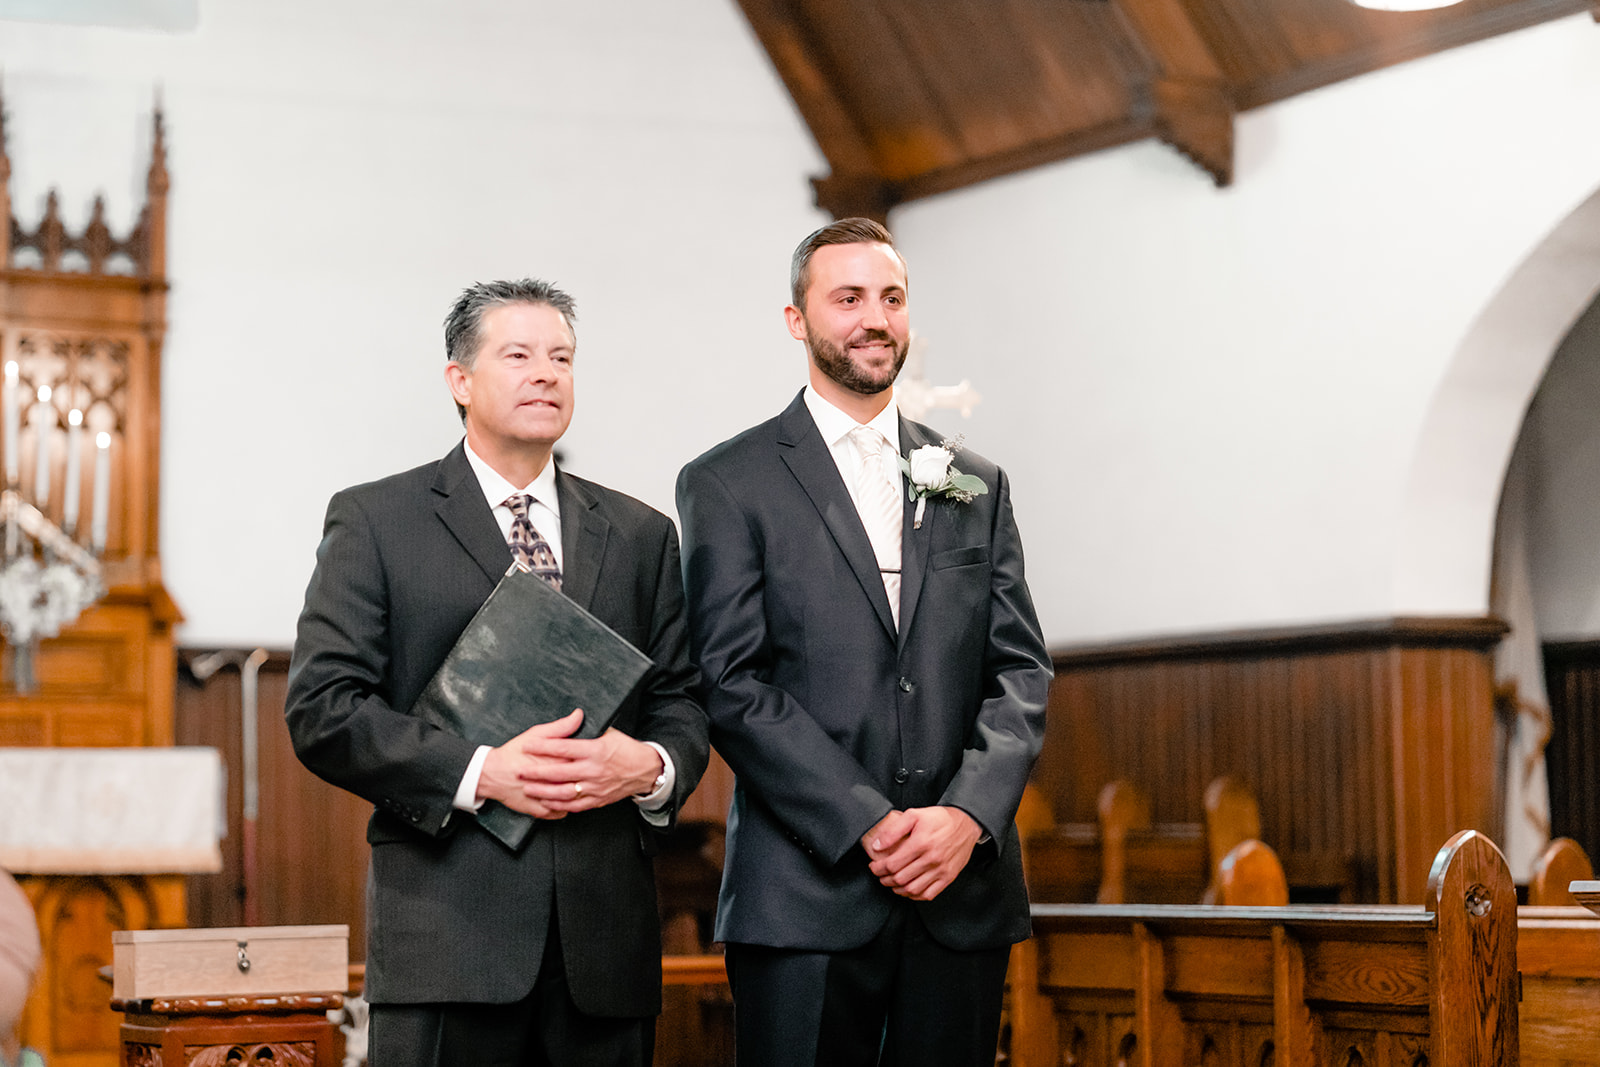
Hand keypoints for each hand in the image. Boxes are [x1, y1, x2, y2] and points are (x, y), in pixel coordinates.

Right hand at [476, 709, 584, 819]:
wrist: (491, 774)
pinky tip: (567, 801)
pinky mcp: (540, 811)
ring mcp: (547, 798)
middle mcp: (553, 781)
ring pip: (572, 800)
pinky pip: (560, 813)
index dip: (591, 759)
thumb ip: (561, 727)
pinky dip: (565, 808)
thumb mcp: (537, 734)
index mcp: (556, 761)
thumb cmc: (513, 753)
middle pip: (580, 782)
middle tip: (592, 773)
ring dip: (578, 795)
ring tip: (581, 788)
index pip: (583, 760)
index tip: (595, 756)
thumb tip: (578, 716)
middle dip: (588, 778)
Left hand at [518, 718, 664, 814]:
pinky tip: (547, 802)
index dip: (544, 747)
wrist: (647, 770)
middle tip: (520, 771)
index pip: (564, 748)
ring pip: (564, 792)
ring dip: (544, 792)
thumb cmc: (628, 750)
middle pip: (559, 772)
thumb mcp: (610, 733)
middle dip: (537, 772)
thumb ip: (590, 729)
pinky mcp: (598, 799)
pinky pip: (575, 804)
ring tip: (528, 789)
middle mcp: (593, 770)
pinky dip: (559, 805)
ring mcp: (595, 787)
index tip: (528, 745)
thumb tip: (574, 718)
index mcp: (595, 750)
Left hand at [863, 806, 982, 901]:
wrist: (966, 823)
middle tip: (880, 875)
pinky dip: (915, 895)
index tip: (874, 867)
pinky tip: (908, 889)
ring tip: (892, 883)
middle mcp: (931, 859)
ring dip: (897, 889)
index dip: (878, 868)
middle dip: (885, 879)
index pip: (892, 864)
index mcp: (921, 843)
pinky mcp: (948, 877)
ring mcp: (941, 870)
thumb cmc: (939, 818)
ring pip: (912, 889)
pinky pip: (928, 894)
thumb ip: (893, 830)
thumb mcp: (914, 815)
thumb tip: (877, 846)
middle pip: (900, 878)